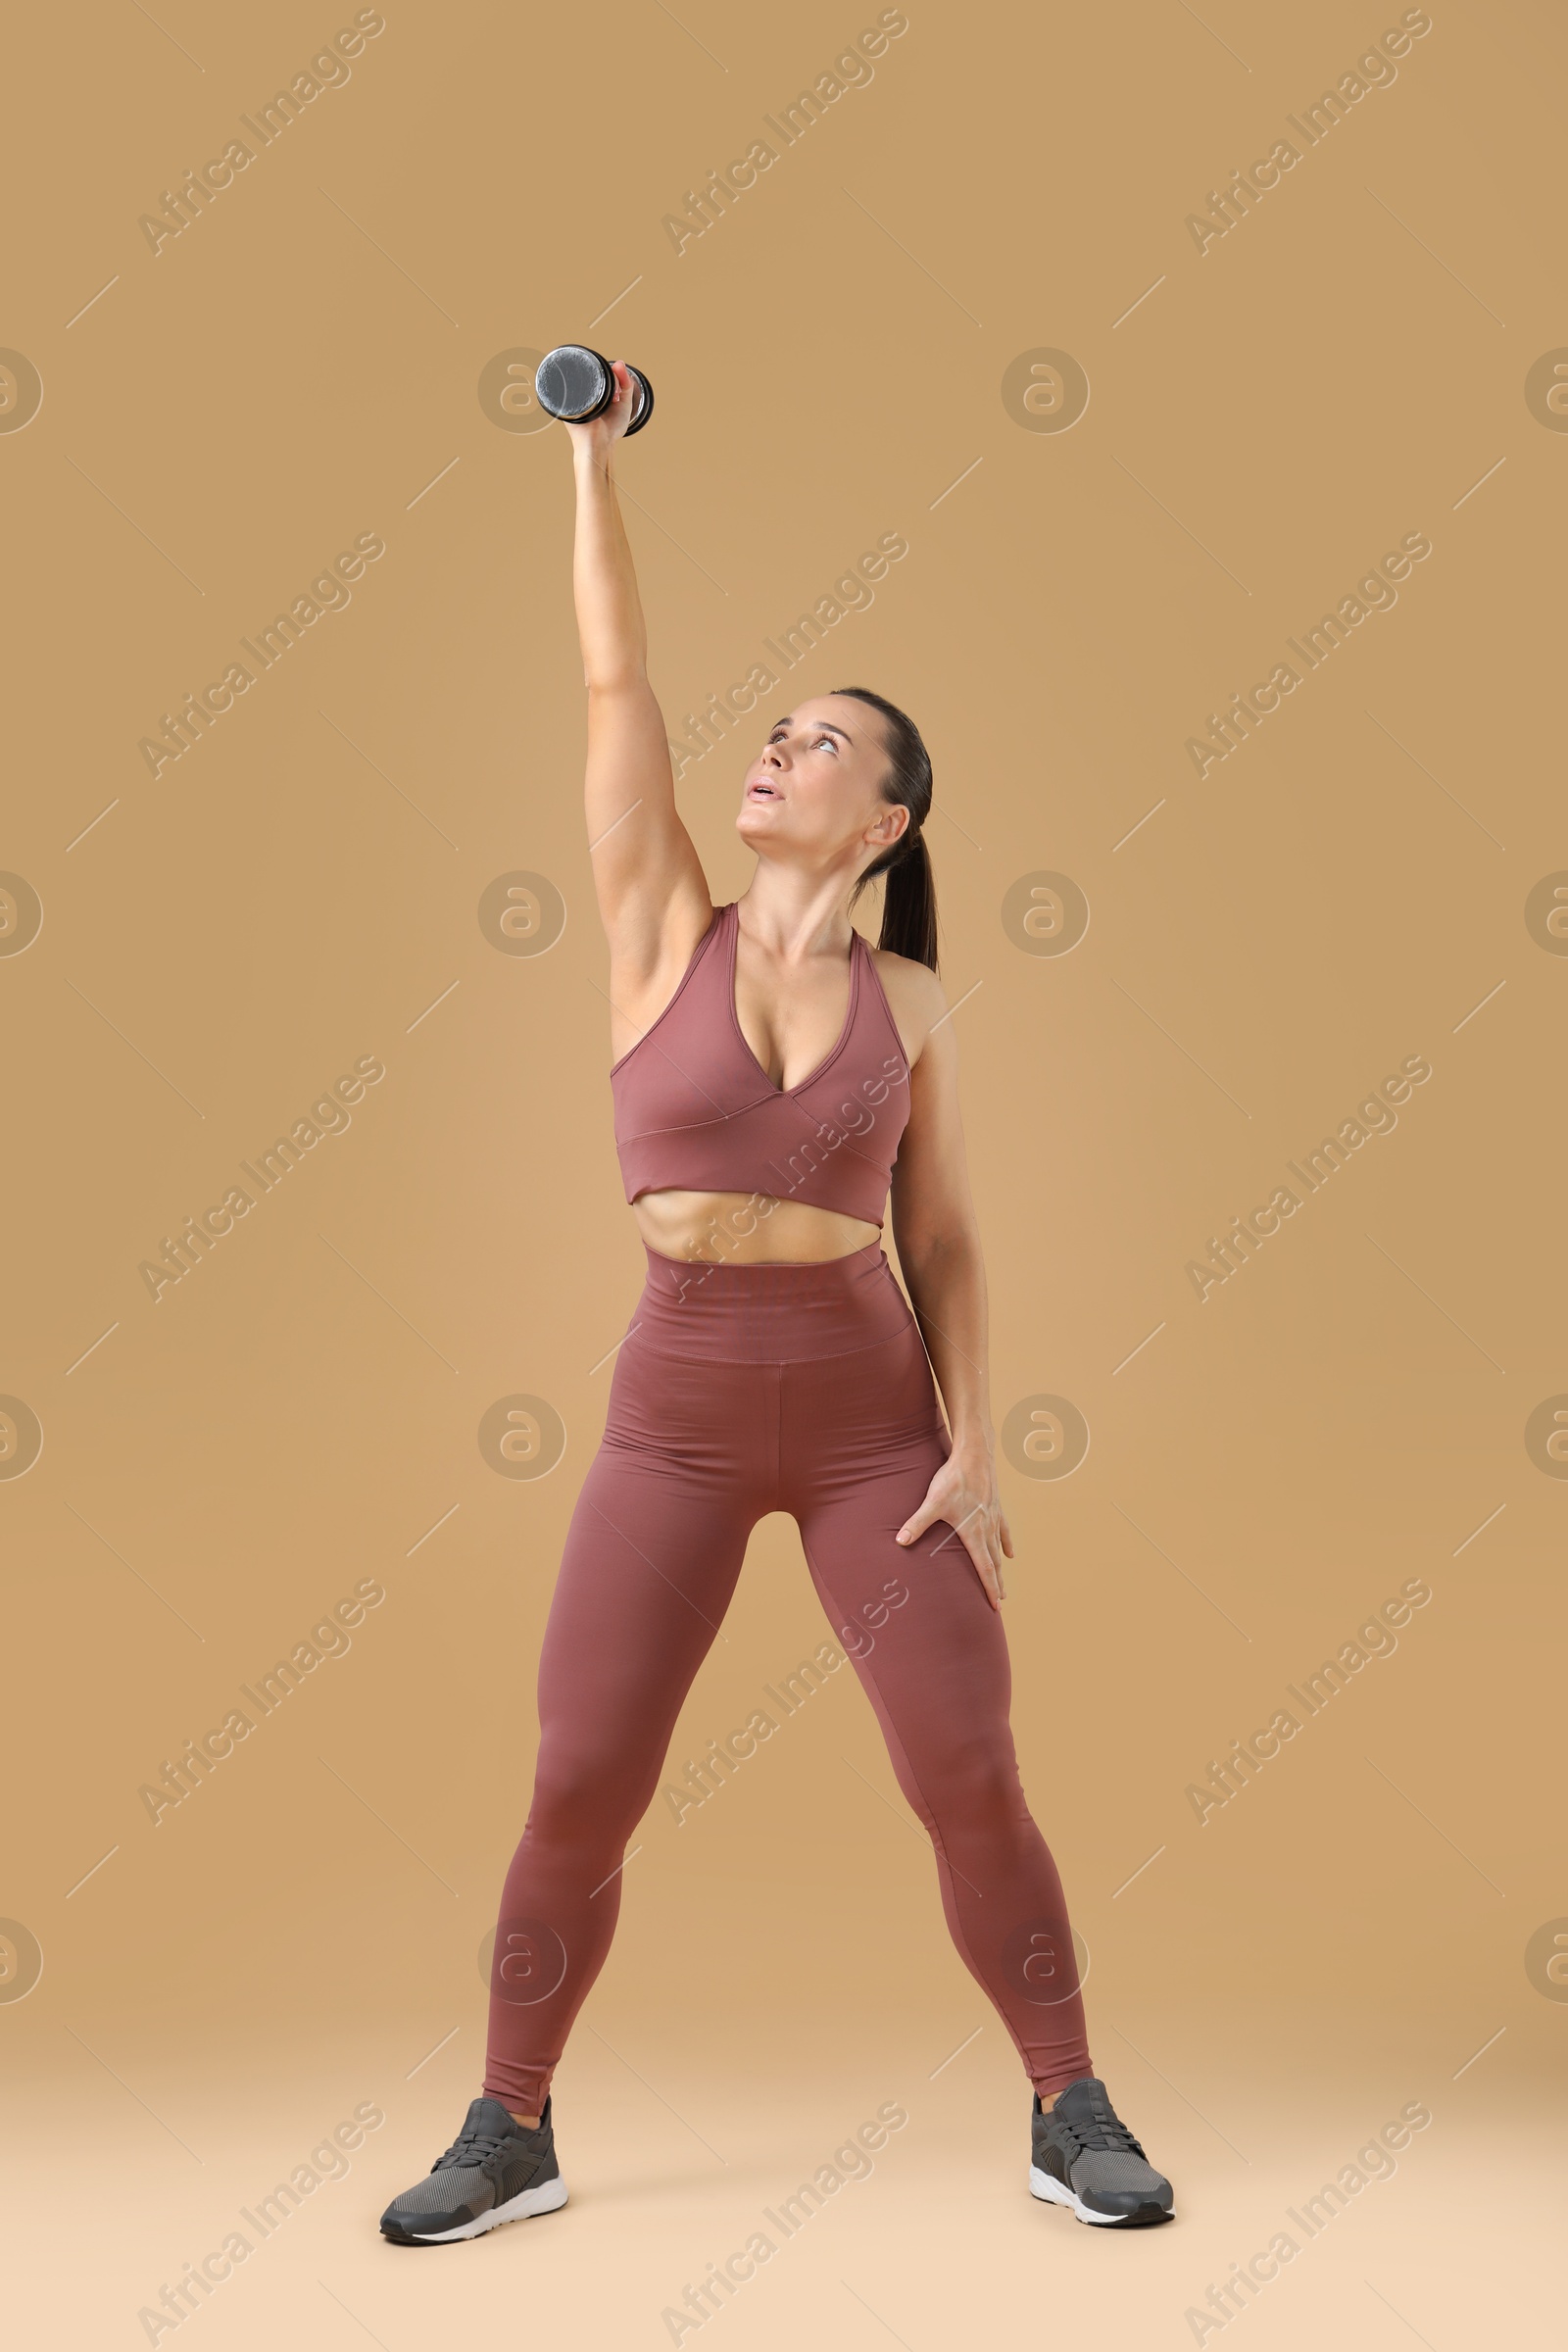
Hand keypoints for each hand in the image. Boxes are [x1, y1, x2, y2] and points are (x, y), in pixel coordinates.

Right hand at [563, 359, 638, 464]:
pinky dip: (589, 387)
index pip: (603, 373)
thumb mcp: (624, 403)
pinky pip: (575, 384)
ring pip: (588, 376)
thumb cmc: (610, 429)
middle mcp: (585, 391)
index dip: (614, 376)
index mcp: (596, 391)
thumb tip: (619, 362)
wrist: (600, 444)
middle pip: (596, 372)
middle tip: (616, 398)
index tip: (620, 394)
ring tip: (612, 399)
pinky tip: (600, 398)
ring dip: (604, 384)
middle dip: (611, 381)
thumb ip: (625, 383)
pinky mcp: (567, 399)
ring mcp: (575, 395)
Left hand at [895, 1435, 1013, 1608]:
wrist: (974, 1454)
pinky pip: (1003, 1530)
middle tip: (1000, 1604)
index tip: (995, 1605)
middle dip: (997, 1584)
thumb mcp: (932, 1502)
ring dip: (1002, 1568)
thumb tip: (899, 1542)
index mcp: (974, 1532)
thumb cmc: (953, 1479)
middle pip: (995, 1563)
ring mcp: (994, 1517)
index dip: (990, 1588)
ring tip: (1004, 1584)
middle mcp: (987, 1528)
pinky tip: (1011, 1553)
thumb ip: (916, 1524)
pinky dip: (1006, 1543)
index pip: (985, 1568)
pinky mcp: (996, 1506)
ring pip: (999, 1549)